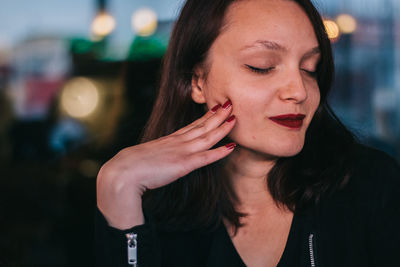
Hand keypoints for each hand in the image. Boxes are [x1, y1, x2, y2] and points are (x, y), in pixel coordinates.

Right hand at [97, 100, 235, 228]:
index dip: (205, 117)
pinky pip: (205, 157)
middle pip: (202, 126)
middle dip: (218, 115)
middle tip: (230, 103)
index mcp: (169, 140)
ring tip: (234, 117)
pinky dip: (219, 152)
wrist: (124, 172)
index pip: (191, 126)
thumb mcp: (147, 156)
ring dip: (222, 127)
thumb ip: (158, 155)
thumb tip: (160, 158)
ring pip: (207, 136)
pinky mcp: (183, 164)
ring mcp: (182, 152)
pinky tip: (232, 147)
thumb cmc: (131, 167)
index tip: (215, 109)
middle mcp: (178, 142)